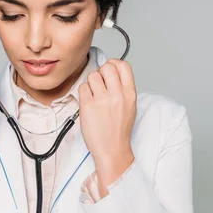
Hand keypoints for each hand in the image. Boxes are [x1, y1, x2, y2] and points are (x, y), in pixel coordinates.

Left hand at [78, 59, 136, 194]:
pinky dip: (84, 94)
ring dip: (91, 84)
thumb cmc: (119, 129)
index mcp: (130, 93)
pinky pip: (82, 88)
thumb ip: (123, 88)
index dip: (114, 64)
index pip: (123, 65)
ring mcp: (102, 99)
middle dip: (101, 72)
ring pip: (92, 76)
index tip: (109, 69)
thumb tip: (112, 72)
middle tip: (100, 84)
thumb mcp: (130, 106)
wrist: (112, 149)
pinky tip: (88, 103)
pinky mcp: (88, 105)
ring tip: (94, 96)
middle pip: (106, 67)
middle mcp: (117, 94)